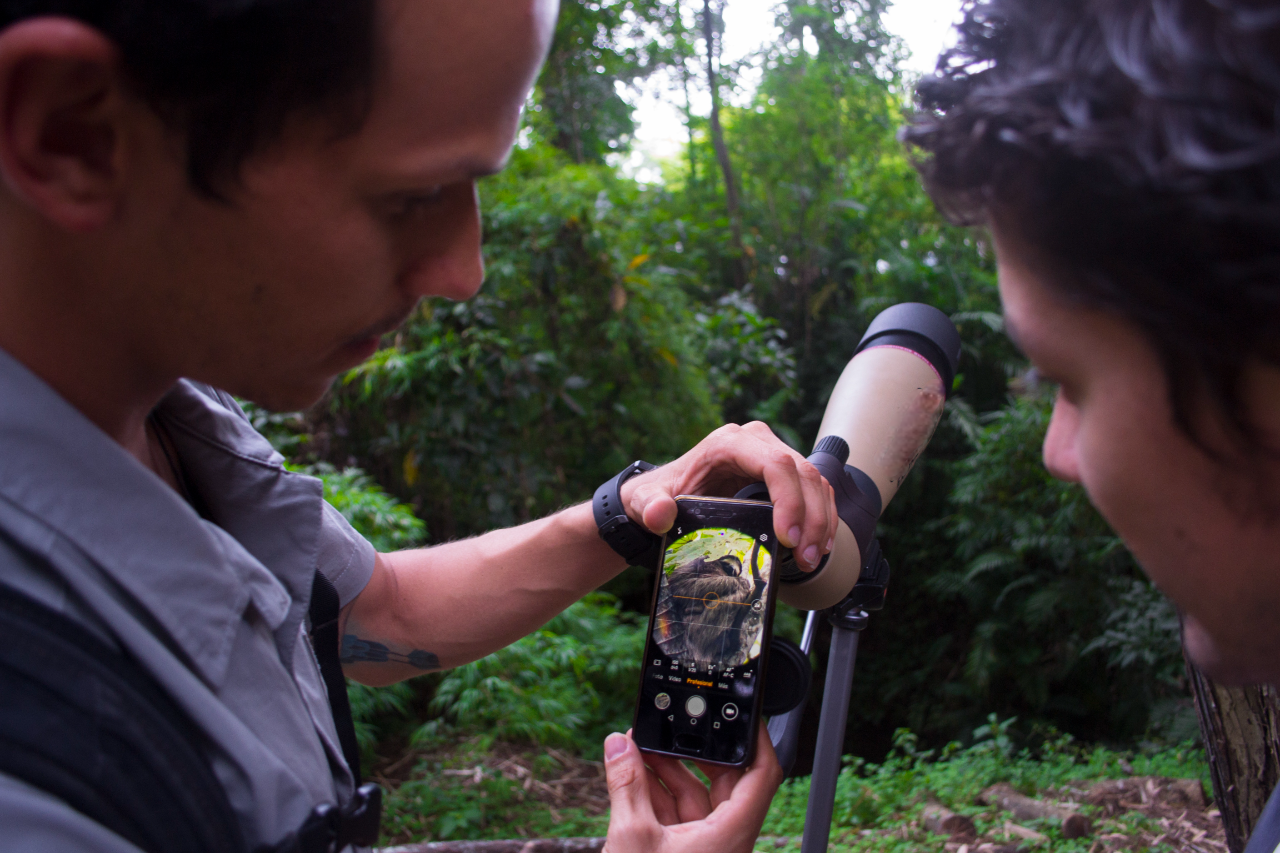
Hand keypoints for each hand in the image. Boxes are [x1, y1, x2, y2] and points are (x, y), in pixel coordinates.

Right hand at [601, 726, 783, 852]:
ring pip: (698, 798)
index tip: (742, 714)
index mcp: (733, 832)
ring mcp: (708, 851)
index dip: (756, 739)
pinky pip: (680, 817)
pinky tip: (634, 776)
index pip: (763, 773)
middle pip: (727, 781)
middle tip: (671, 728)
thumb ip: (626, 783)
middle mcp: (728, 840)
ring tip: (639, 748)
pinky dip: (659, 795)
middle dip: (695, 752)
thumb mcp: (632, 836)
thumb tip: (619, 743)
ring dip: (669, 772)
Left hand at [620, 421, 836, 569]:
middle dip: (810, 519)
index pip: (775, 464)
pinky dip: (821, 517)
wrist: (666, 494)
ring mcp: (772, 454)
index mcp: (728, 443)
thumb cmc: (660, 494)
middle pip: (802, 473)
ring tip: (810, 559)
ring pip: (814, 481)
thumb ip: (649, 506)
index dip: (789, 501)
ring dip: (820, 521)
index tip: (787, 539)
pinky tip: (816, 545)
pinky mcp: (782, 472)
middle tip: (804, 558)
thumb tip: (661, 513)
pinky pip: (813, 489)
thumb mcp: (645, 501)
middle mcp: (755, 442)